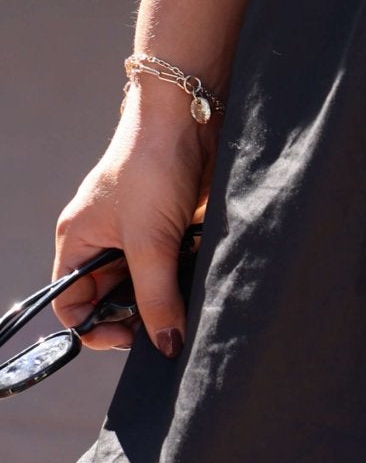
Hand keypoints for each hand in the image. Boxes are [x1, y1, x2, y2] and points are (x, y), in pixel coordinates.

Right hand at [51, 80, 216, 355]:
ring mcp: (137, 234)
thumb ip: (156, 297)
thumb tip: (166, 345)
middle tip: (167, 325)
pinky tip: (196, 276)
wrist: (190, 118)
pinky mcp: (168, 226)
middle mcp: (103, 241)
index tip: (132, 336)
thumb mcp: (149, 241)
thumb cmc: (152, 167)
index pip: (72, 304)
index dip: (96, 327)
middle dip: (135, 315)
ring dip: (164, 296)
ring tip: (184, 301)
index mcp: (78, 242)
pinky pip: (170, 266)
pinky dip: (182, 276)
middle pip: (110, 298)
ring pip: (144, 284)